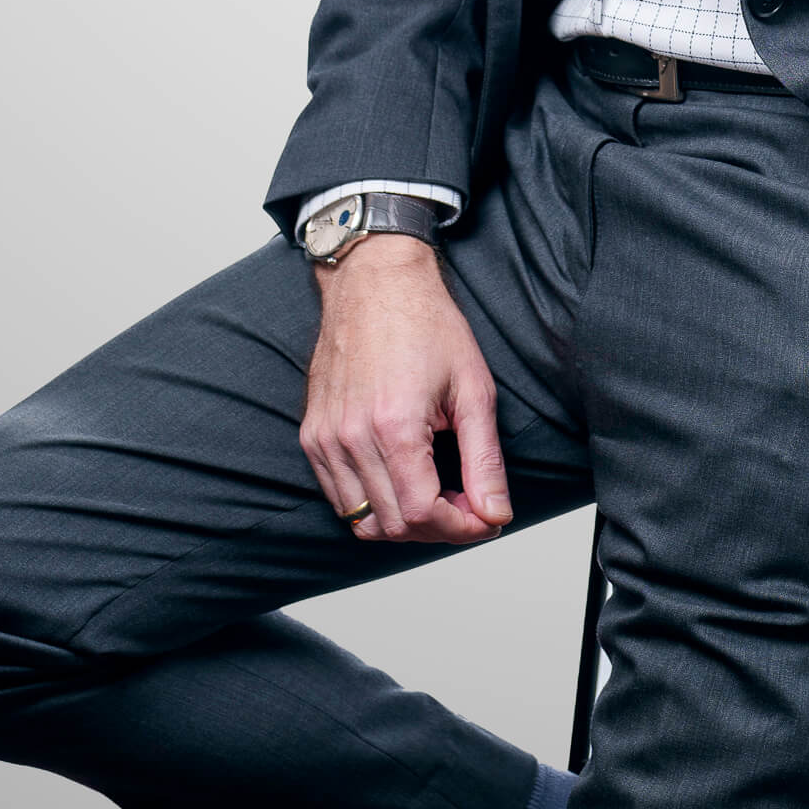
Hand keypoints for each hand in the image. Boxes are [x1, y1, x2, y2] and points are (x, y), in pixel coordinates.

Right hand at [301, 237, 511, 544]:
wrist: (376, 281)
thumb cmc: (426, 323)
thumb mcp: (473, 388)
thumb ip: (484, 459)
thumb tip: (495, 514)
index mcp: (394, 426)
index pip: (422, 515)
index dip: (460, 528)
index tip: (485, 517)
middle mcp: (351, 438)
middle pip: (392, 525)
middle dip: (438, 527)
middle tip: (468, 502)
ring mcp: (326, 438)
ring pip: (362, 519)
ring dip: (404, 520)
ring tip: (436, 491)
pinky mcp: (313, 434)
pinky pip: (339, 496)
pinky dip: (373, 502)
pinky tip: (402, 477)